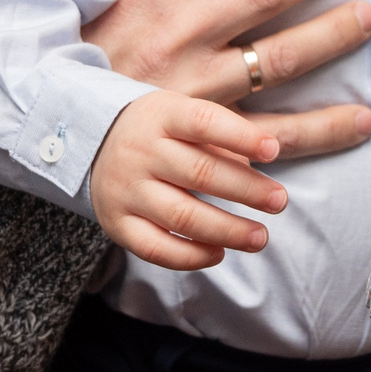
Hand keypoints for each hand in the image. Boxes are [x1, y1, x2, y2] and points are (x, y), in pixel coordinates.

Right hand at [85, 0, 370, 159]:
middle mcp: (173, 39)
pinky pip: (280, 134)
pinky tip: (364, 116)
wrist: (58, 138)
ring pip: (279, 60)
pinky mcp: (211, 140)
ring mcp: (196, 92)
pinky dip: (326, 128)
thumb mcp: (101, 1)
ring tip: (366, 17)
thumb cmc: (86, 60)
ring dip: (330, 37)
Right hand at [91, 91, 286, 270]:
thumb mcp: (183, 115)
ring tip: (260, 237)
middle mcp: (140, 152)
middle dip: (247, 190)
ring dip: (227, 230)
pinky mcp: (118, 224)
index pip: (204, 121)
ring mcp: (126, 190)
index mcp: (162, 116)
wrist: (91, 143)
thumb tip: (254, 170)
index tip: (273, 150)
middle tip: (279, 201)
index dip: (241, 136)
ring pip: (182, 217)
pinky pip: (156, 249)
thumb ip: (220, 137)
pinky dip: (191, 256)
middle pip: (200, 173)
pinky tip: (219, 253)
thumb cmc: (159, 130)